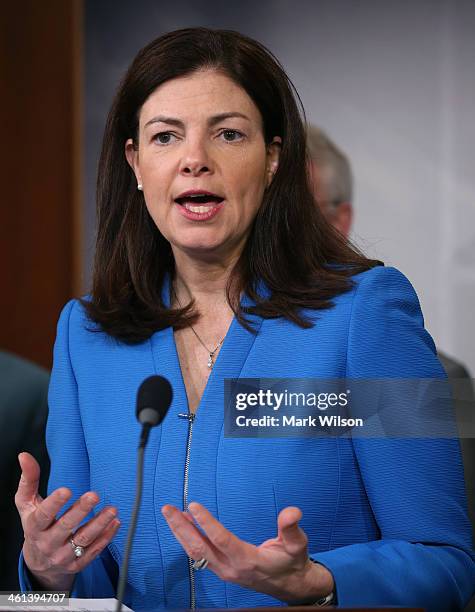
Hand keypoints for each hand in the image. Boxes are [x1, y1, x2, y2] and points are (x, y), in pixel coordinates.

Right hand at [15, 452, 120, 590]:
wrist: (39, 562)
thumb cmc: (35, 525)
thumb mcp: (27, 504)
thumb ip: (28, 480)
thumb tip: (24, 456)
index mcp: (35, 526)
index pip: (44, 515)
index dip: (54, 503)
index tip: (66, 490)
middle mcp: (48, 543)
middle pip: (65, 527)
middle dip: (80, 511)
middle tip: (94, 495)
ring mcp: (63, 555)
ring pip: (83, 540)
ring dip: (99, 524)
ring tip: (112, 510)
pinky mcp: (76, 564)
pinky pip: (93, 552)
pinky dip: (106, 537)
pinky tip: (115, 523)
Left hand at [162, 502, 333, 602]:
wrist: (290, 586)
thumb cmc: (291, 563)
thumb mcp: (297, 545)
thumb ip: (292, 528)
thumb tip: (292, 512)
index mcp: (248, 560)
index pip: (222, 540)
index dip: (207, 523)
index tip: (193, 506)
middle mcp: (231, 567)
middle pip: (200, 548)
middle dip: (182, 528)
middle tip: (168, 509)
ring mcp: (223, 570)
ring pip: (195, 553)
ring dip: (181, 533)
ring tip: (170, 514)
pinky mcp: (220, 569)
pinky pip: (198, 555)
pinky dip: (187, 539)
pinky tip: (184, 525)